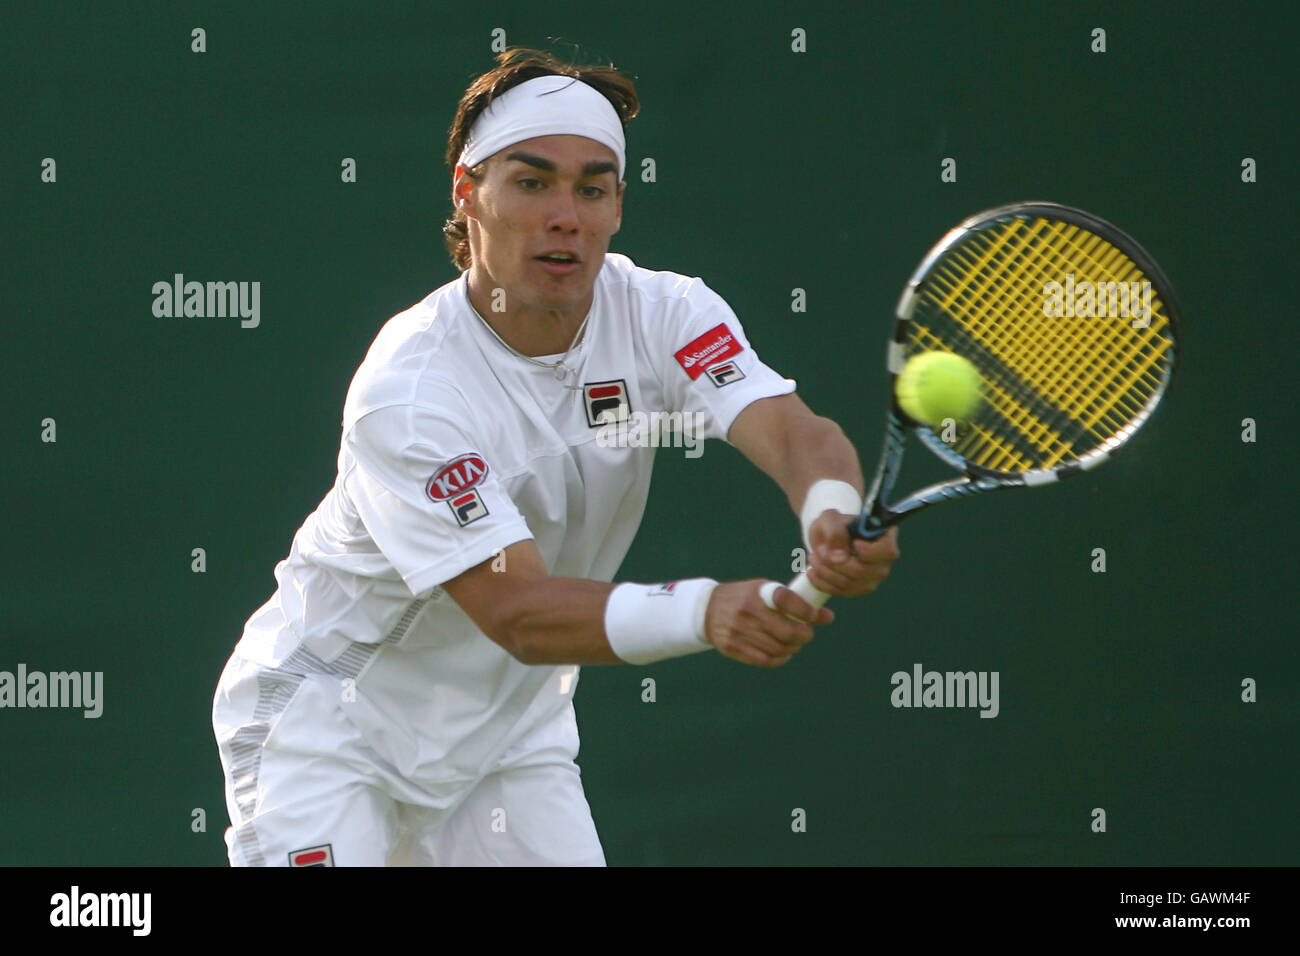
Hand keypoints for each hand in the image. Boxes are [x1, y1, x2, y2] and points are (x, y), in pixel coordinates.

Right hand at [703, 579, 832, 667]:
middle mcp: (747, 611)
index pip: (787, 600)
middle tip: (806, 634)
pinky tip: (782, 653)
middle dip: (804, 636)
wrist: (707, 609)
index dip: (806, 611)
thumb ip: (795, 603)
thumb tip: (828, 617)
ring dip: (792, 648)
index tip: (815, 616)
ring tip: (793, 643)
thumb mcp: (766, 591)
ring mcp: (738, 631)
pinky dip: (779, 659)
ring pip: (778, 648)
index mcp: (757, 592)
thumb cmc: (746, 598)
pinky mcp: (732, 647)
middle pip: (787, 632)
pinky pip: (765, 660)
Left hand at [805, 513, 899, 596]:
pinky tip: (812, 571)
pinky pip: (840, 591)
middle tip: (818, 550)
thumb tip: (839, 558)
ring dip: (825, 571)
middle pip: (861, 571)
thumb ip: (835, 533)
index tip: (853, 543)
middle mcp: (884, 560)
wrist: (828, 537)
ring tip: (813, 557)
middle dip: (833, 562)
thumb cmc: (834, 525)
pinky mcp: (859, 588)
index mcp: (884, 537)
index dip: (869, 551)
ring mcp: (873, 577)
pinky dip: (822, 582)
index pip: (887, 551)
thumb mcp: (830, 519)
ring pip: (848, 583)